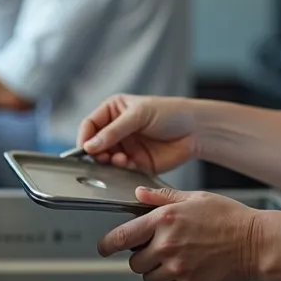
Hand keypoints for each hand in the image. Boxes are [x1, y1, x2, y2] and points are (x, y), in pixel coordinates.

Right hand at [77, 95, 198, 175]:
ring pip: (106, 159)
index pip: (90, 124)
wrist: (195, 131)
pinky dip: (121, 169)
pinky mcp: (136, 163)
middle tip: (102, 156)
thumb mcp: (138, 115)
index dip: (85, 136)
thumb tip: (90, 146)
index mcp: (114, 111)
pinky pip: (121, 170)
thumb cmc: (170, 113)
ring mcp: (126, 147)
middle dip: (96, 152)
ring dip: (108, 162)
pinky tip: (128, 163)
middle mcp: (117, 129)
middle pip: (95, 144)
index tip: (85, 148)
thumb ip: (113, 131)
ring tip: (119, 159)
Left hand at [99, 188, 261, 280]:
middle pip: (134, 260)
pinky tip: (184, 269)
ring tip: (176, 258)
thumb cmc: (230, 218)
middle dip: (141, 255)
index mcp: (166, 219)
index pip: (122, 235)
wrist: (257, 243)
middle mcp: (168, 243)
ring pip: (148, 277)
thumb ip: (163, 197)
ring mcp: (178, 266)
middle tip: (159, 248)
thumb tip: (139, 194)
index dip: (107, 243)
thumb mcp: (195, 198)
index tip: (104, 247)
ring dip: (155, 270)